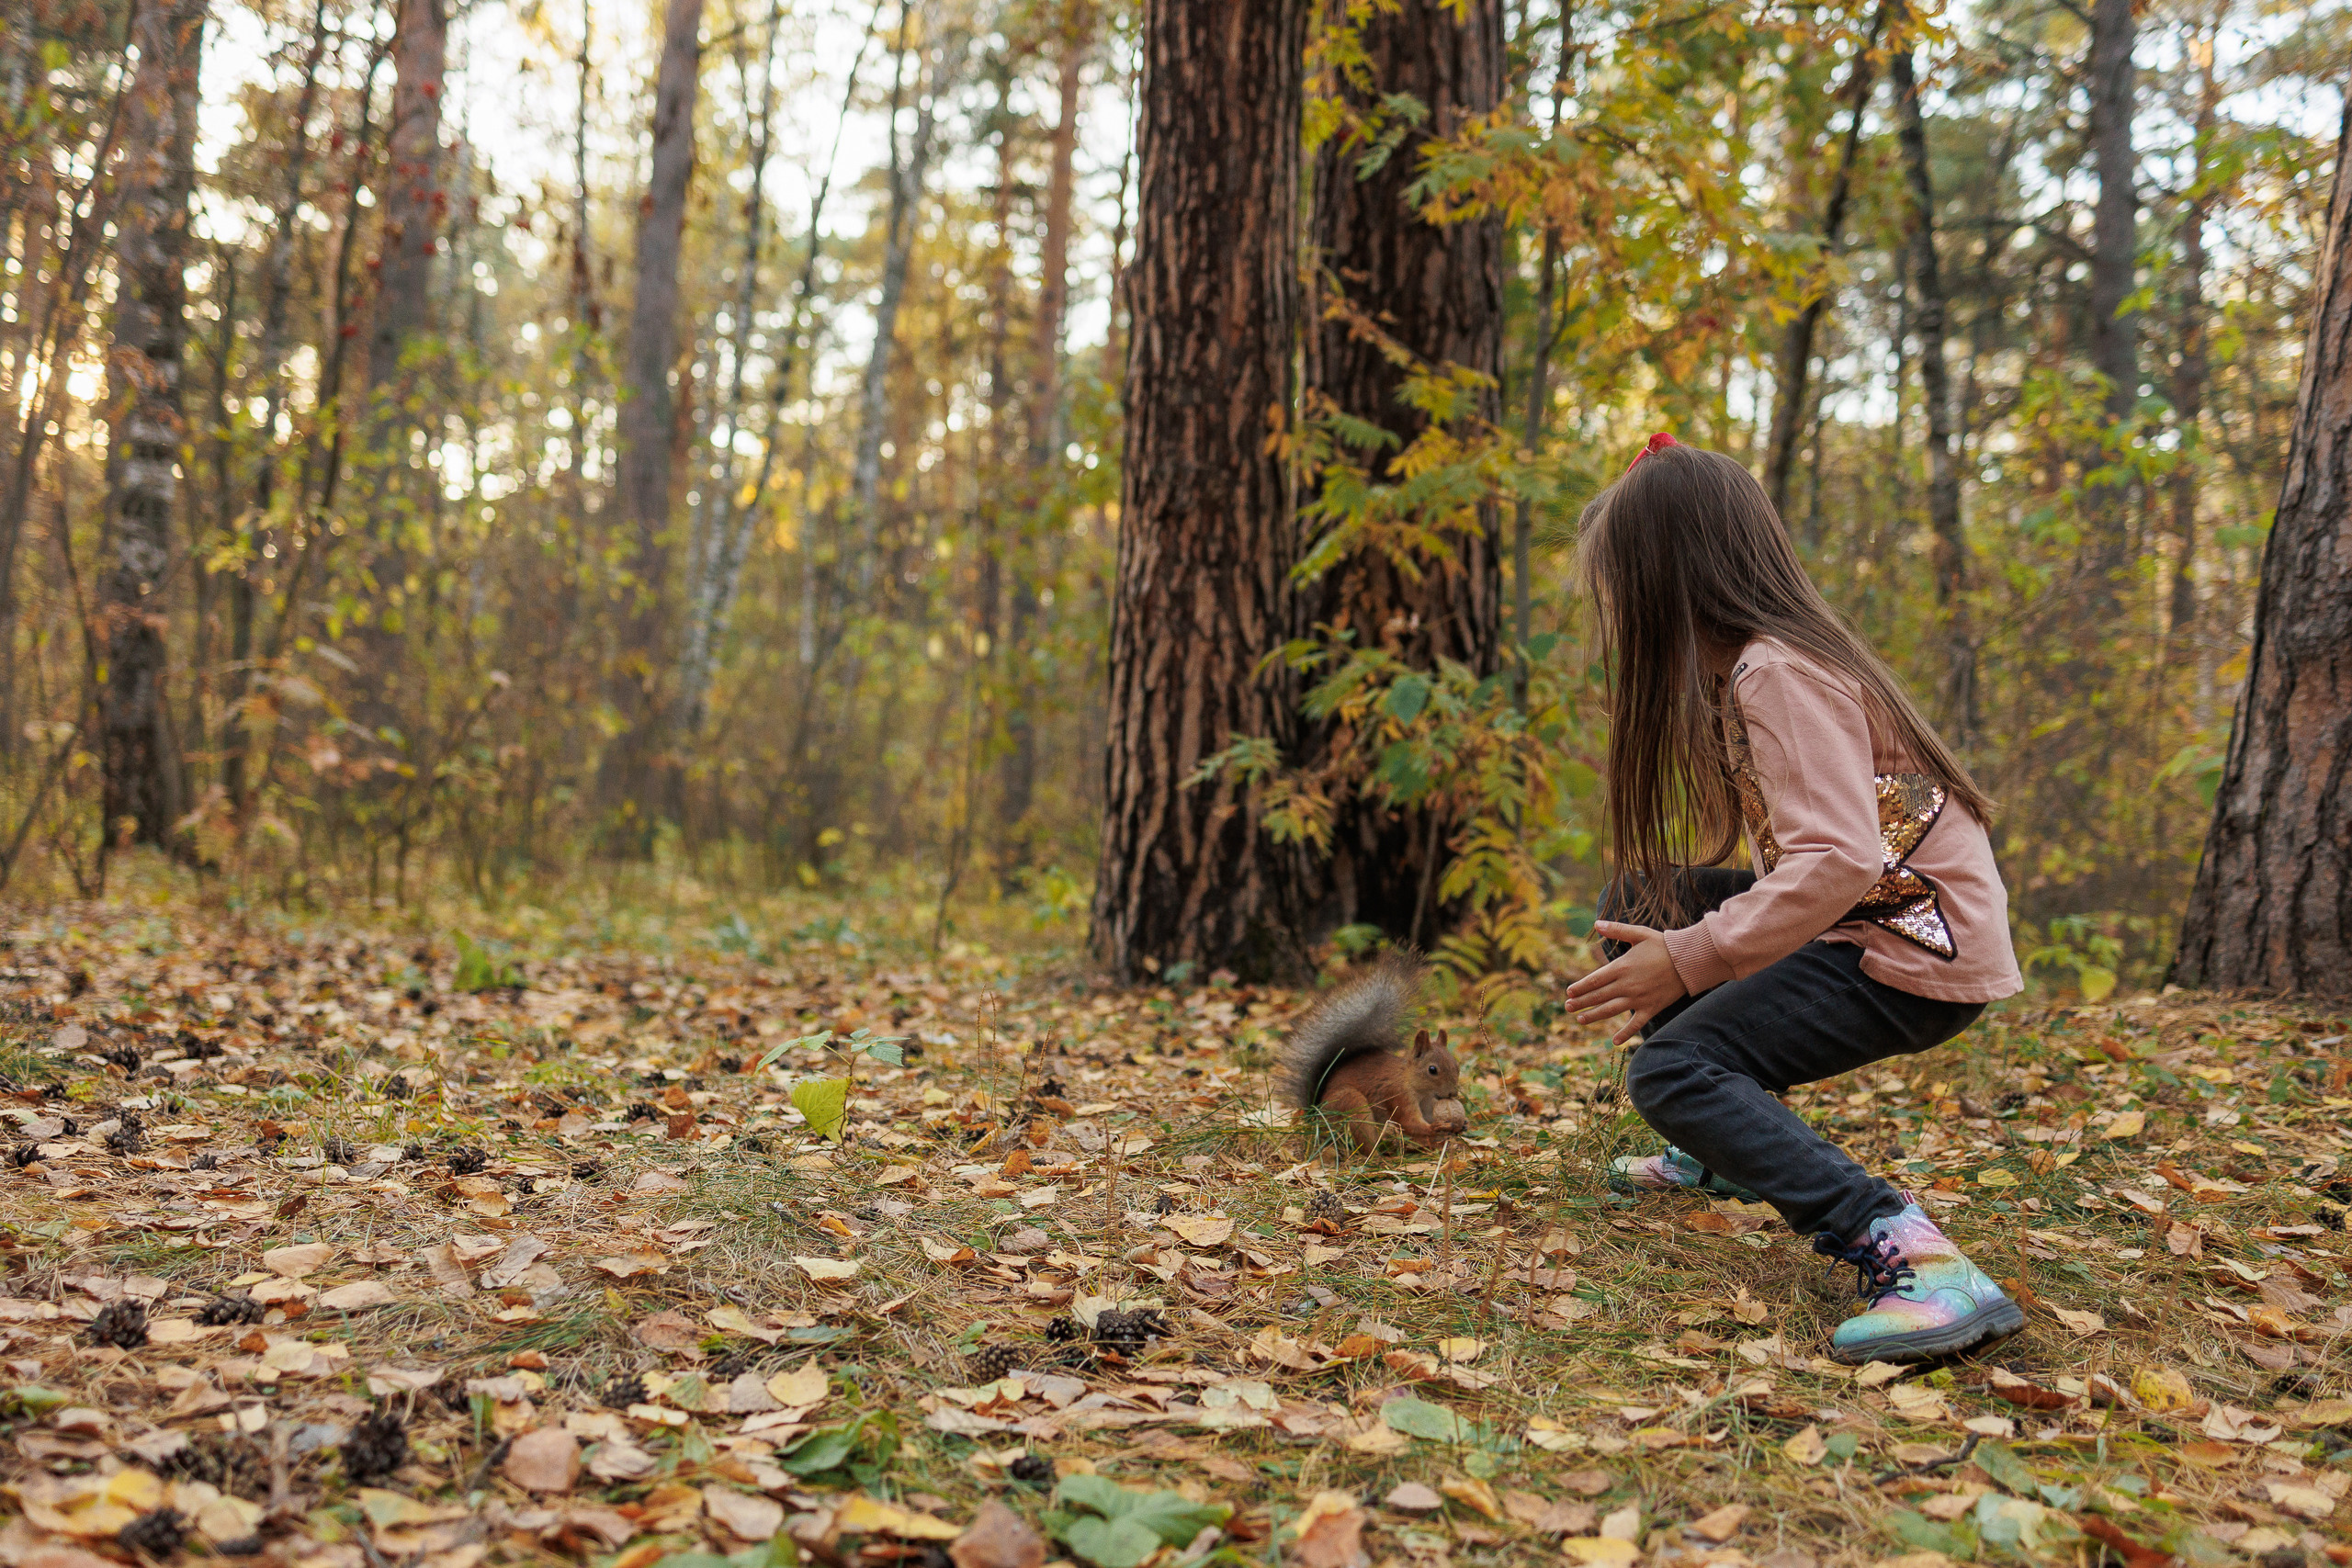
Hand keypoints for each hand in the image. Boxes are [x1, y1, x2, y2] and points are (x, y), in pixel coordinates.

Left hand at [1564, 921, 1687, 1045]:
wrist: (1689, 961)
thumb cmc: (1663, 945)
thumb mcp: (1639, 933)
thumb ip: (1617, 929)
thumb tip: (1596, 923)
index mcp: (1622, 967)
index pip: (1595, 979)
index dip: (1580, 987)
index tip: (1569, 992)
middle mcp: (1627, 985)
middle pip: (1599, 996)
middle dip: (1581, 1002)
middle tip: (1567, 1008)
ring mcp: (1639, 998)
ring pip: (1611, 1010)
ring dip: (1594, 1016)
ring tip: (1580, 1020)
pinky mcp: (1651, 1008)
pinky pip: (1636, 1023)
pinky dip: (1625, 1033)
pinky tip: (1615, 1041)